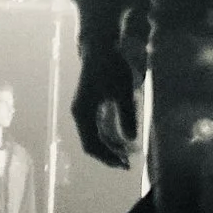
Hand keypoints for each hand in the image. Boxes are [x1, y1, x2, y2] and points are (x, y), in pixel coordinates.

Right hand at [71, 41, 139, 170]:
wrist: (101, 47)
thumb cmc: (111, 67)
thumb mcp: (124, 92)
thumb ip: (127, 116)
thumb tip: (132, 139)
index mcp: (83, 113)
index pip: (92, 144)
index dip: (108, 157)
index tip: (125, 165)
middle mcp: (80, 114)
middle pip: (92, 143)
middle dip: (111, 154)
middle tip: (130, 162)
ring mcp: (85, 109)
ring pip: (96, 136)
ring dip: (112, 145)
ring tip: (130, 152)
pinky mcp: (91, 104)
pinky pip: (99, 126)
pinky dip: (111, 135)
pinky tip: (125, 138)